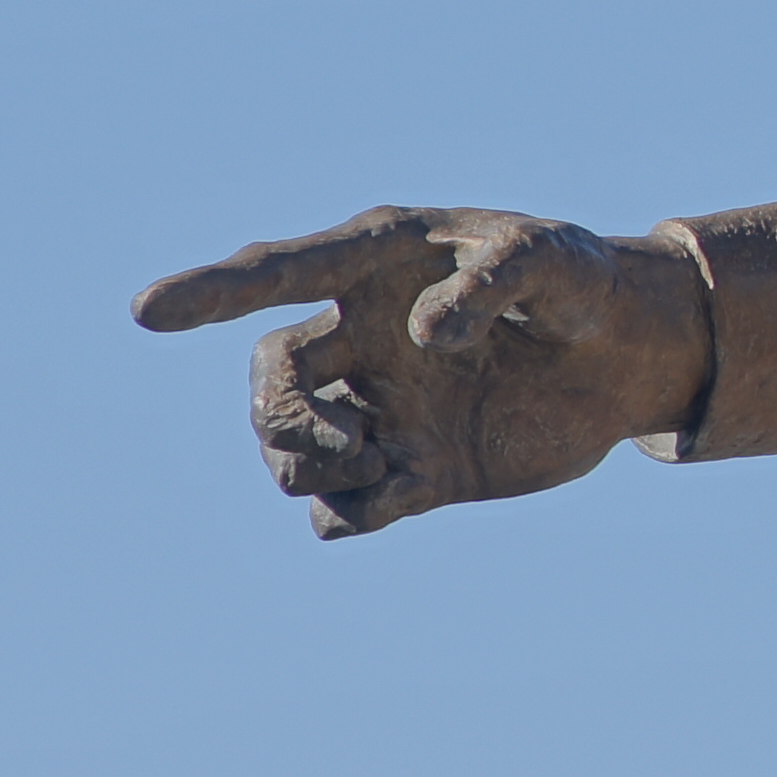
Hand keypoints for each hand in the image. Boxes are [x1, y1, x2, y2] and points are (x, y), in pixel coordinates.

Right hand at [133, 209, 713, 538]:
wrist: (629, 357)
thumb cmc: (583, 284)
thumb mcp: (554, 263)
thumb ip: (494, 281)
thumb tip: (426, 335)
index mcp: (377, 270)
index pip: (277, 274)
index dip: (211, 292)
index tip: (147, 312)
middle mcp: (361, 340)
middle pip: (269, 387)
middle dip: (282, 424)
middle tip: (349, 443)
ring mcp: (382, 407)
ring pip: (290, 456)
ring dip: (314, 470)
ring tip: (385, 460)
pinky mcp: (414, 468)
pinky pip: (343, 511)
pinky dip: (353, 513)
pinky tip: (404, 490)